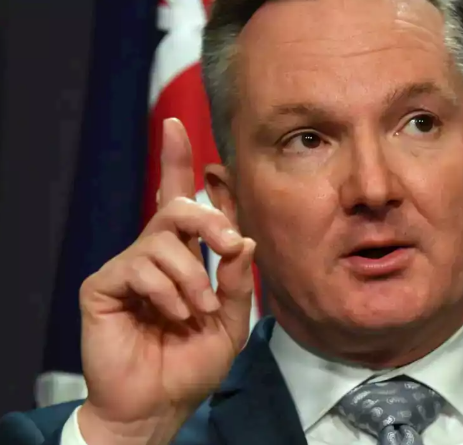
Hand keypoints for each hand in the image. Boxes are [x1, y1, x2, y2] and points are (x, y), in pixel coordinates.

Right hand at [77, 119, 255, 444]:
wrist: (160, 404)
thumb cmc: (193, 362)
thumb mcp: (231, 321)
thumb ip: (237, 280)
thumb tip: (242, 239)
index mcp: (184, 258)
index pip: (180, 201)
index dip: (176, 162)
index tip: (175, 127)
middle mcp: (154, 255)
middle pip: (176, 205)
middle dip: (208, 217)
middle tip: (225, 245)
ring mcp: (127, 268)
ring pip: (163, 239)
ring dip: (191, 277)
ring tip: (196, 310)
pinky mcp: (104, 285)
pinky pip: (140, 267)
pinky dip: (166, 292)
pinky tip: (171, 315)